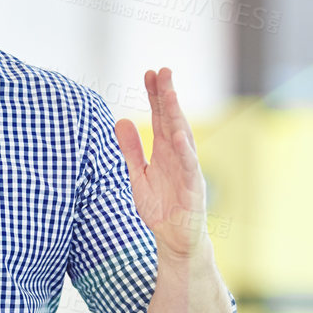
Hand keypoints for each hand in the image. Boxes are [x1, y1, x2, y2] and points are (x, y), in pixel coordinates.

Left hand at [114, 67, 207, 259]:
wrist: (175, 241)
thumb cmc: (160, 208)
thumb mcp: (138, 176)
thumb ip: (131, 150)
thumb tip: (119, 121)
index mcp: (165, 151)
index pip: (161, 117)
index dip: (156, 96)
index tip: (149, 73)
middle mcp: (178, 156)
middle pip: (172, 120)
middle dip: (167, 96)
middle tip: (162, 70)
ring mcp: (188, 170)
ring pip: (183, 137)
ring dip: (177, 115)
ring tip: (170, 93)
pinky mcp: (193, 189)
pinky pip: (189, 166)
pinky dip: (185, 151)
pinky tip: (179, 135)